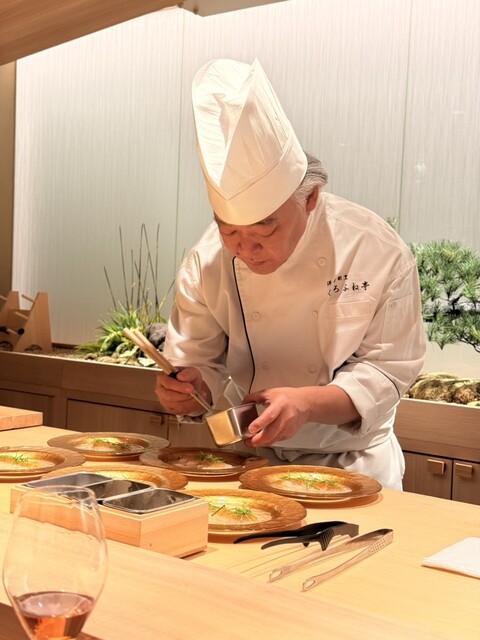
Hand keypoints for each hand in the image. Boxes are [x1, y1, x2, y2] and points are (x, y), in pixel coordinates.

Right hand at [155, 367, 210, 415]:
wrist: (191, 386)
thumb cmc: (188, 377)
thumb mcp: (191, 371)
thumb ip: (188, 373)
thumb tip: (181, 377)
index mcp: (162, 378)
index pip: (167, 383)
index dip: (179, 387)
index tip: (190, 388)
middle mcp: (160, 390)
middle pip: (169, 396)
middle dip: (184, 396)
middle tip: (195, 393)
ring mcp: (164, 401)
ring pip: (176, 405)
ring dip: (190, 402)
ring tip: (200, 396)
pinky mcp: (170, 409)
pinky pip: (180, 411)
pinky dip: (191, 407)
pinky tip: (197, 401)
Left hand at [242, 384, 359, 446]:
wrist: (305, 404)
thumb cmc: (288, 397)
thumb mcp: (270, 392)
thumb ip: (255, 397)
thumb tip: (242, 403)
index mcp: (280, 404)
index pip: (269, 416)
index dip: (259, 423)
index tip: (250, 429)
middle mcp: (286, 417)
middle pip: (271, 432)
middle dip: (258, 440)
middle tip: (247, 441)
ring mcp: (289, 427)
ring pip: (274, 439)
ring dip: (261, 443)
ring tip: (251, 442)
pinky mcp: (289, 434)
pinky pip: (277, 440)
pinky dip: (268, 442)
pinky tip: (261, 440)